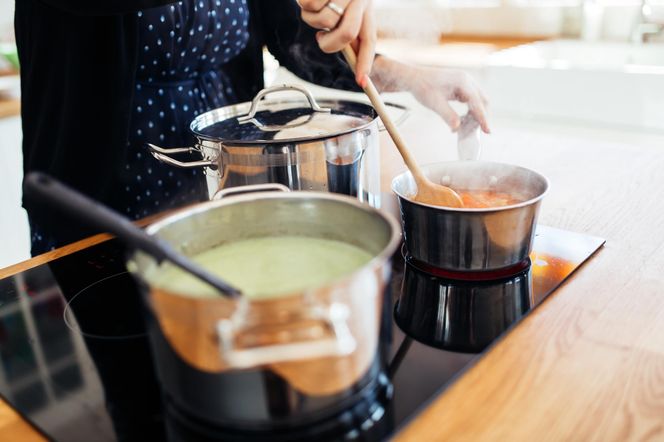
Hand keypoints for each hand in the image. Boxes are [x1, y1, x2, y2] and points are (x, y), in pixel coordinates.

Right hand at [298, 0, 375, 86]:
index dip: (365, 61)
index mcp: (366, 7)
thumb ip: (346, 26)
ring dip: (313, 18)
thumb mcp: (345, 5)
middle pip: (346, 34)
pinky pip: (309, 6)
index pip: (368, 39)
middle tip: (320, 38)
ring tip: (315, 2)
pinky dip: (304, 3)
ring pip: (323, 21)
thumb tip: (349, 54)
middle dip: (329, 43)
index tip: (361, 82)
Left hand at [372, 57, 489, 133]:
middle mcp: (467, 80)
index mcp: (462, 81)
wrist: (414, 78)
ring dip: (476, 113)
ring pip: (478, 100)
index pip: (477, 102)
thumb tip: (457, 128)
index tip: (487, 130)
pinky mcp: (461, 86)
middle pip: (482, 100)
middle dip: (482, 116)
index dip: (483, 118)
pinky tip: (463, 120)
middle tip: (479, 132)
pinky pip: (471, 99)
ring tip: (469, 127)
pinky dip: (470, 110)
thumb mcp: (434, 103)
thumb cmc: (423, 88)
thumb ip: (448, 115)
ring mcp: (465, 82)